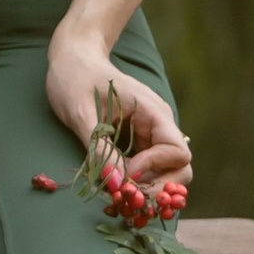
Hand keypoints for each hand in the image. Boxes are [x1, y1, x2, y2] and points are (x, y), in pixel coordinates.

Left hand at [44, 20, 190, 186]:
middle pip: (180, 166)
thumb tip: (117, 183)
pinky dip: (137, 181)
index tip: (127, 171)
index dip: (155, 167)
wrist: (72, 59)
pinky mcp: (139, 141)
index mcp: (152, 111)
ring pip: (166, 171)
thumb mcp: (80, 113)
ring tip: (119, 191)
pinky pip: (148, 167)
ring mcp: (151, 133)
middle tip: (127, 194)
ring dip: (147, 186)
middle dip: (158, 185)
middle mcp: (158, 124)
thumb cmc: (75, 78)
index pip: (177, 151)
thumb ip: (99, 148)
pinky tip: (116, 183)